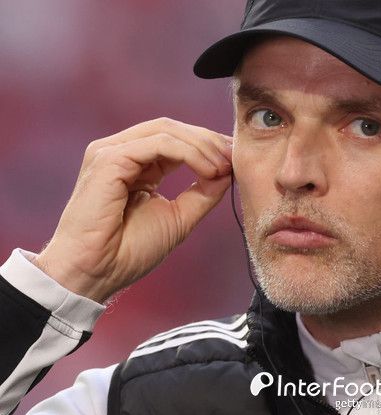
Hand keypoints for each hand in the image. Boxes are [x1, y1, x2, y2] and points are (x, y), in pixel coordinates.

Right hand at [33, 117, 232, 302]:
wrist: (97, 273)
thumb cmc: (130, 251)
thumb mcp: (179, 217)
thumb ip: (203, 193)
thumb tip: (228, 171)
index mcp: (135, 165)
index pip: (175, 139)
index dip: (208, 145)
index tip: (235, 160)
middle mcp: (121, 152)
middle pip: (172, 128)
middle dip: (209, 140)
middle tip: (235, 157)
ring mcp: (112, 152)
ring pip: (167, 130)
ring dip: (203, 146)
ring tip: (224, 166)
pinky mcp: (109, 159)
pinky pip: (159, 143)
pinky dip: (189, 153)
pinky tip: (208, 170)